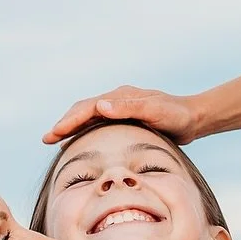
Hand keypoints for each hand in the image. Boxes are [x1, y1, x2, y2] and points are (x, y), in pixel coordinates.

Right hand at [44, 85, 203, 146]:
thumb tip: (99, 105)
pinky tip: (80, 142)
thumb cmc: (177, 116)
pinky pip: (99, 123)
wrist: (194, 118)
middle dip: (64, 124)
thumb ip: (129, 108)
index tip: (53, 134)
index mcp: (119, 96)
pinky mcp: (125, 118)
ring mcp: (121, 108)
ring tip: (56, 140)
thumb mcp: (155, 111)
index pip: (86, 107)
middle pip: (83, 110)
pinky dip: (85, 131)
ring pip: (89, 116)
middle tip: (47, 139)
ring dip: (71, 127)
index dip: (68, 121)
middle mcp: (117, 100)